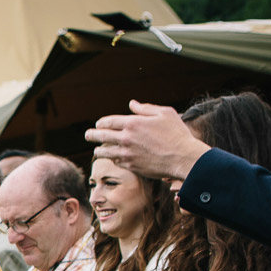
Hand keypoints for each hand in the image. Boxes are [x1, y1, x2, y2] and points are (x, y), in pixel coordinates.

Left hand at [84, 100, 210, 181]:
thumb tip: (132, 104)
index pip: (108, 121)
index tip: (98, 124)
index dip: (101, 122)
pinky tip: (113, 157)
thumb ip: (145, 108)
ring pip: (104, 152)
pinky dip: (113, 159)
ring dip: (99, 149)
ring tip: (97, 149)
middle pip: (100, 135)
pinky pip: (115, 162)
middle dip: (91, 135)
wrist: (182, 157)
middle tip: (88, 135)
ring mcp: (126, 154)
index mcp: (132, 123)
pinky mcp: (130, 166)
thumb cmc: (176, 133)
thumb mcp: (164, 114)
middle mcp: (126, 138)